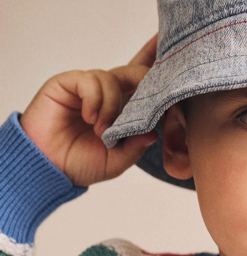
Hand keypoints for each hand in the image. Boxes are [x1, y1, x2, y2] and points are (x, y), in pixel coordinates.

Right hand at [20, 35, 158, 186]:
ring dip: (112, 105)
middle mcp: (107, 95)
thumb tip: (155, 131)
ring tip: (101, 130)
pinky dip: (95, 100)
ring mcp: (88, 88)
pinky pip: (90, 80)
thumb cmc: (80, 164)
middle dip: (145, 81)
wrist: (49, 167)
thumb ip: (136, 146)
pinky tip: (89, 119)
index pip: (142, 88)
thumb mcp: (116, 160)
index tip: (173, 85)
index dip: (157, 79)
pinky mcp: (68, 83)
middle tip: (148, 100)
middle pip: (133, 73)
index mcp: (122, 111)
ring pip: (112, 78)